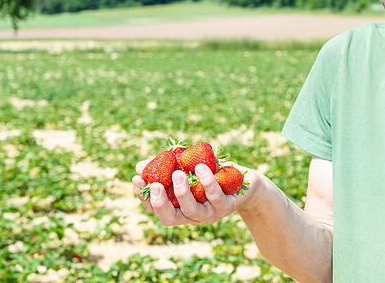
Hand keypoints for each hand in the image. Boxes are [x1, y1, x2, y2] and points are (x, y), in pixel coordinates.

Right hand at [133, 159, 259, 225]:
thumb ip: (168, 166)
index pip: (156, 209)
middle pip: (170, 218)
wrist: (247, 182)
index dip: (144, 197)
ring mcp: (210, 213)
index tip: (137, 178)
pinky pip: (215, 196)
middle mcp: (193, 216)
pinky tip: (200, 167)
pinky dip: (207, 182)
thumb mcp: (189, 167)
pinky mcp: (228, 206)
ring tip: (177, 172)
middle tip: (155, 184)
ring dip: (183, 192)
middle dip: (160, 203)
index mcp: (180, 208)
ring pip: (193, 211)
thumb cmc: (214, 174)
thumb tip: (140, 166)